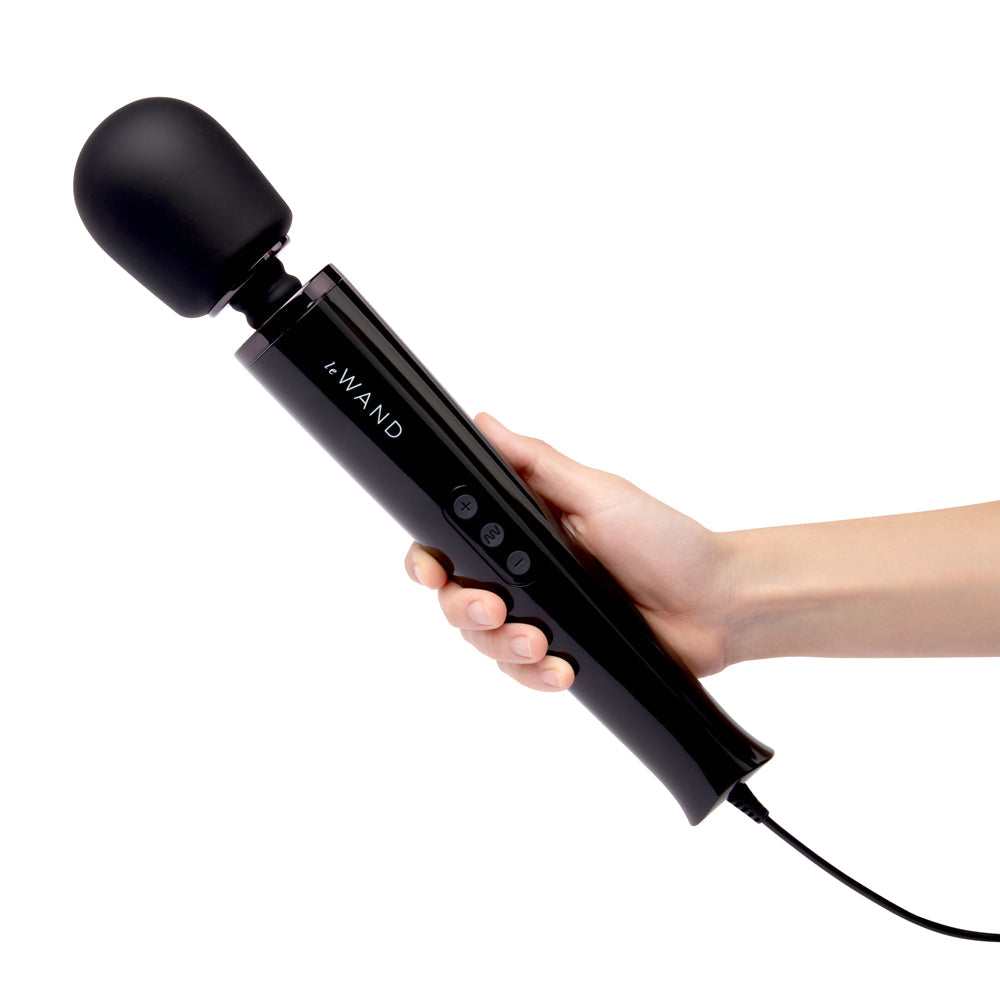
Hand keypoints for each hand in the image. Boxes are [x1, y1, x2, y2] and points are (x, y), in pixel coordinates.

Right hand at [404, 413, 738, 691]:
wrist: (715, 603)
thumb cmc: (665, 541)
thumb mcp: (598, 494)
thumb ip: (535, 464)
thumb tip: (485, 423)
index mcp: (525, 531)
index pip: (453, 546)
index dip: (429, 561)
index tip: (431, 571)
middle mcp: (524, 575)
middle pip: (456, 601)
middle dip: (464, 609)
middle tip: (493, 609)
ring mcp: (541, 618)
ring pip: (485, 643)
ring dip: (502, 646)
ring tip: (540, 641)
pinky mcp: (561, 655)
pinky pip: (524, 674)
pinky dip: (535, 675)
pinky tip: (562, 669)